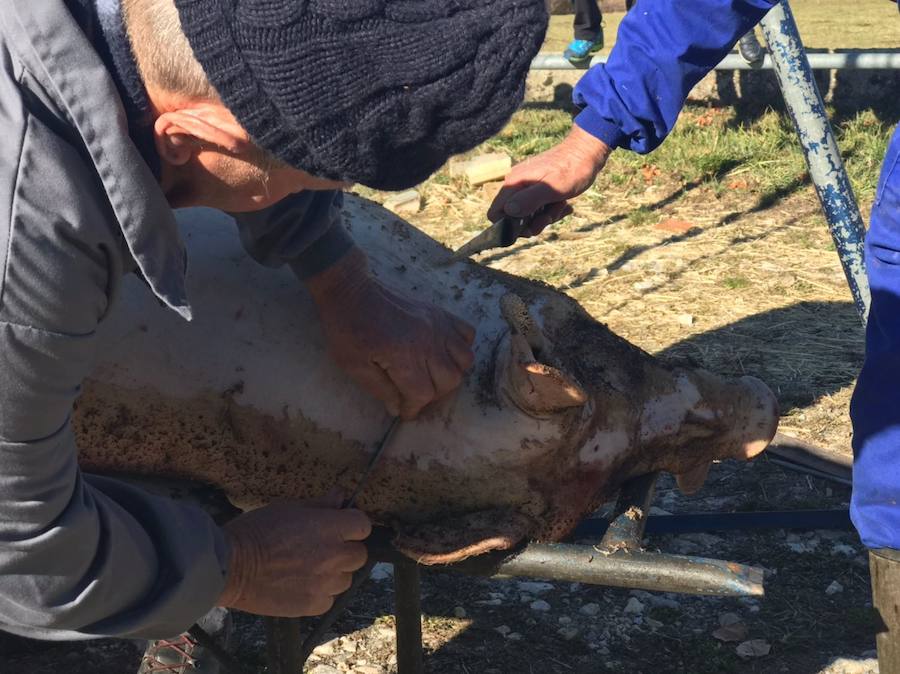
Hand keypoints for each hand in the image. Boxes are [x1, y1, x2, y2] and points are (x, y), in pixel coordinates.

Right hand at [218, 499, 370, 616]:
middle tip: (324, 549)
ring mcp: (325, 582)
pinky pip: (329, 599)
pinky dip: (320, 593)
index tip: (342, 526)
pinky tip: (301, 585)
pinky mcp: (313, 604)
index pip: (363, 526)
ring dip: (334, 573)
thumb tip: (341, 496)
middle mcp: (334, 556)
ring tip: (310, 568)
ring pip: (346, 579)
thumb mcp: (289, 508)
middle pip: (359, 555)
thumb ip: (320, 505)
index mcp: (330, 528)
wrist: (231, 565)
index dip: (353, 525)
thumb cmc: (256, 531)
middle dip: (346, 550)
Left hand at [306, 249, 475, 419]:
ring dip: (451, 373)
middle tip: (416, 393)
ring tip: (433, 375)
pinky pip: (467, 333)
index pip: (422, 394)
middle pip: (450, 380)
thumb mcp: (354, 366)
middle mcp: (427, 341)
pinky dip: (461, 347)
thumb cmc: (348, 329)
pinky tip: (444, 352)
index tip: (404, 410)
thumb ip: (379, 389)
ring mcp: (437, 324)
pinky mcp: (439, 313)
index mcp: (404, 356)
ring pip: (465, 360)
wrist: (351, 290)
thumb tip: (397, 408)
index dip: (413, 408)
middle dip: (434, 395)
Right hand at [488, 125, 611, 235]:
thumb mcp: (552, 188)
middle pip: (513, 218)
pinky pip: (539, 208)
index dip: (508, 227)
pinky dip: (551, 210)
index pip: (495, 213)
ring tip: (561, 204)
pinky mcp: (538, 188)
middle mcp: (517, 185)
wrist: (588, 151)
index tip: (529, 228)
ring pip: (529, 215)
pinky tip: (564, 204)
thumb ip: (529, 200)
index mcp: (514, 184)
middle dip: (532, 223)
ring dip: (545, 216)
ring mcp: (527, 186)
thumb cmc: (572, 169)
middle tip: (550, 216)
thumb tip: (508, 211)